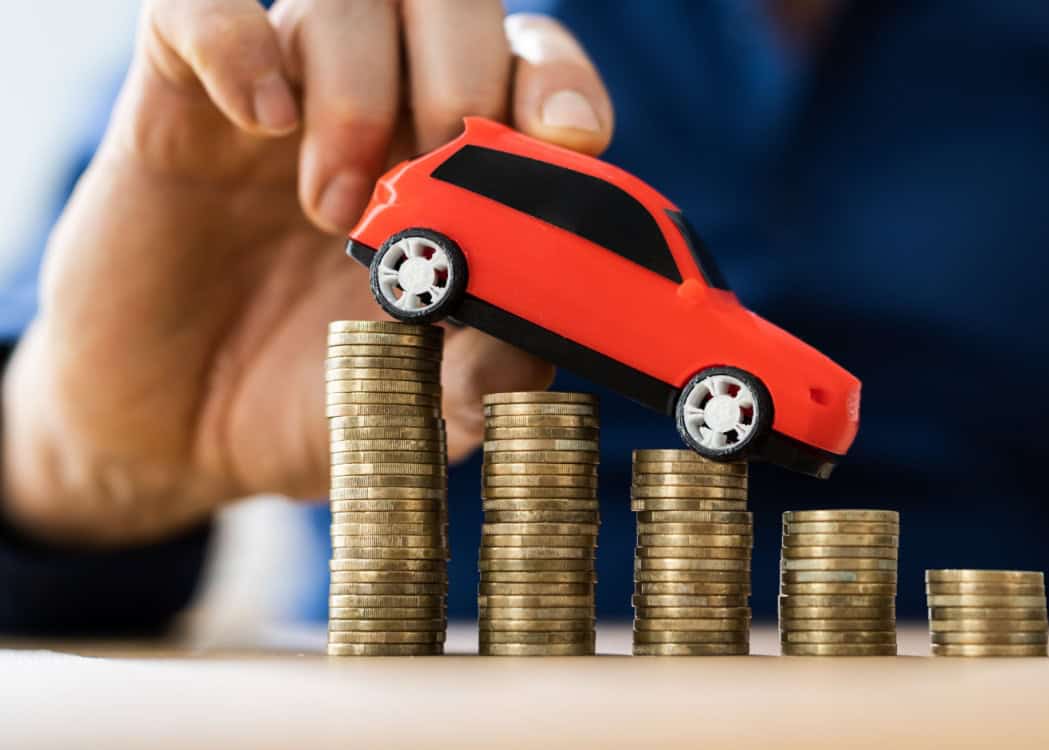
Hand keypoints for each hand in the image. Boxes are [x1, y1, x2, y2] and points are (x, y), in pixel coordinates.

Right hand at [1, 0, 614, 545]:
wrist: (172, 430)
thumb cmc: (311, 397)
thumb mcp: (409, 406)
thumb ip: (481, 380)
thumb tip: (521, 351)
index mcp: (463, 166)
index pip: (533, 67)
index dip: (559, 82)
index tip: (568, 139)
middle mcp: (384, 107)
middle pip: (452, 7)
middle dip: (461, 77)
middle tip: (430, 179)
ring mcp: (284, 92)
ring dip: (356, 92)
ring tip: (332, 212)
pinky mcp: (178, 96)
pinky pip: (197, 2)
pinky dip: (237, 43)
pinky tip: (259, 122)